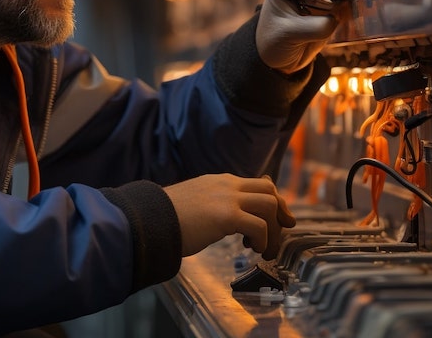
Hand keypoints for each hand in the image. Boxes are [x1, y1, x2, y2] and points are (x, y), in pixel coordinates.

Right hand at [163, 174, 295, 258]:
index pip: (258, 183)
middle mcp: (227, 185)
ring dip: (272, 228)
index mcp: (221, 181)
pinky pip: (259, 226)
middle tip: (281, 231)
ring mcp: (228, 198)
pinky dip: (263, 240)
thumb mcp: (197, 201)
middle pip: (269, 189)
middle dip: (280, 210)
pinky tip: (254, 249)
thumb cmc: (168, 216)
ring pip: (269, 204)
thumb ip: (215, 202)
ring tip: (261, 246)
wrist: (150, 219)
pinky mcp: (226, 215)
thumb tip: (230, 217)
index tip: (278, 219)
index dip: (273, 201)